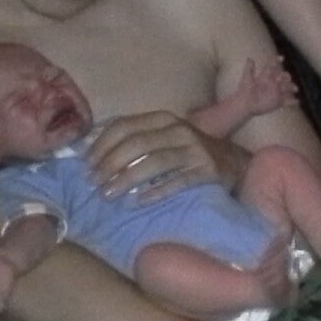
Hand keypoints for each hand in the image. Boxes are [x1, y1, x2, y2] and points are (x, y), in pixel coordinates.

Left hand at [88, 111, 243, 201]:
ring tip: (109, 195)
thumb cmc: (187, 152)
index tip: (86, 165)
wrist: (234, 164)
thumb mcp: (162, 137)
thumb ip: (134, 138)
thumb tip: (90, 149)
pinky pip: (178, 182)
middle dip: (110, 164)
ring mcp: (195, 150)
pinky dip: (156, 191)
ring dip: (127, 179)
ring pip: (154, 162)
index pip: (125, 125)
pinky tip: (139, 201)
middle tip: (93, 184)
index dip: (102, 144)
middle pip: (136, 144)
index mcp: (163, 119)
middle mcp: (179, 130)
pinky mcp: (208, 171)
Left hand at [232, 56, 297, 117]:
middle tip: (287, 77)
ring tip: (295, 88)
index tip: (281, 58)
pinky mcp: (277, 103)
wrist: (244, 105)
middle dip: (286, 76)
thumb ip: (249, 69)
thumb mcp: (247, 79)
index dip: (276, 61)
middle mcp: (272, 84)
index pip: (272, 67)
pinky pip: (287, 102)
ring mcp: (275, 93)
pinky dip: (293, 102)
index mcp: (265, 77)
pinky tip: (297, 101)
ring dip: (292, 87)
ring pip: (287, 88)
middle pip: (282, 77)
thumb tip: (250, 58)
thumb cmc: (244, 91)